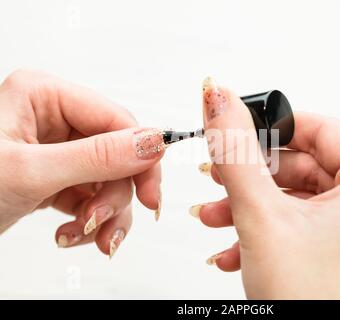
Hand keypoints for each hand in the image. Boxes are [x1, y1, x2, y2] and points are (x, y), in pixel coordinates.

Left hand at [0, 70, 164, 256]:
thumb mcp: (29, 172)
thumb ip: (97, 157)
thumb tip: (152, 143)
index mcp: (44, 96)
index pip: (115, 120)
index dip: (140, 157)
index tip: (151, 192)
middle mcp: (53, 119)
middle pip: (115, 155)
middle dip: (114, 196)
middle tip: (106, 224)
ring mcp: (56, 151)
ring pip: (108, 180)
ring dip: (104, 214)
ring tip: (84, 236)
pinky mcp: (56, 177)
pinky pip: (91, 196)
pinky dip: (90, 221)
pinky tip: (73, 235)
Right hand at [192, 77, 339, 298]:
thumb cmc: (307, 304)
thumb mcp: (260, 215)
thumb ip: (236, 149)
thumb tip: (220, 98)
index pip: (323, 130)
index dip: (274, 129)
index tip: (241, 133)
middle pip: (311, 168)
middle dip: (255, 179)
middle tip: (218, 180)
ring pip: (308, 201)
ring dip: (257, 208)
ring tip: (218, 218)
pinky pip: (317, 227)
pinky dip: (277, 231)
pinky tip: (239, 246)